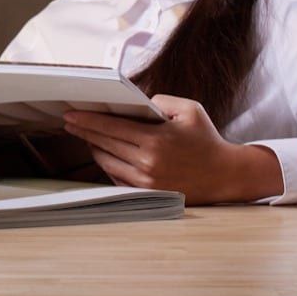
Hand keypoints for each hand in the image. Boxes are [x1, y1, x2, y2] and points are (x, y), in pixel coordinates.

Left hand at [62, 94, 280, 203]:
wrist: (227, 176)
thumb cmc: (206, 139)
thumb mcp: (188, 110)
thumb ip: (159, 100)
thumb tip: (133, 102)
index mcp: (156, 141)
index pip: (110, 127)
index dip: (87, 120)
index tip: (70, 114)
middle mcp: (148, 164)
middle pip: (103, 144)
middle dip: (83, 131)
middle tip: (69, 122)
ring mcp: (147, 183)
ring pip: (106, 163)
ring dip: (94, 148)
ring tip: (86, 135)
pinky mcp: (148, 194)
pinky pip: (117, 178)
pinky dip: (108, 164)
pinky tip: (104, 153)